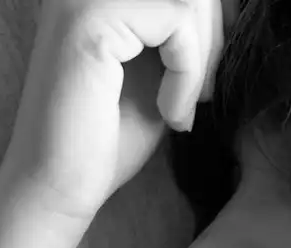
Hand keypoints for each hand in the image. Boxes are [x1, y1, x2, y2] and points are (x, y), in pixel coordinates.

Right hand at [3, 0, 224, 218]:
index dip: (213, 24)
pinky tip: (170, 113)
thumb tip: (231, 6)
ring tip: (182, 108)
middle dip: (213, 39)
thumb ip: (183, 34)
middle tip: (200, 97)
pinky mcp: (89, 18)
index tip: (205, 80)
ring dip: (202, 61)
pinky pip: (177, 22)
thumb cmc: (106, 140)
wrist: (59, 187)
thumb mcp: (159, 73)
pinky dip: (188, 74)